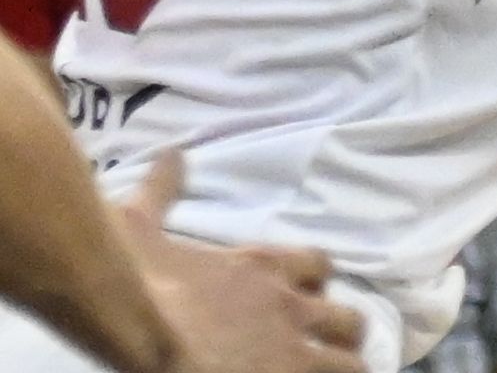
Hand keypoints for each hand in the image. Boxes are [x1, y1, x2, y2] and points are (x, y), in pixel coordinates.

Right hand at [121, 157, 367, 372]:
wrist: (137, 326)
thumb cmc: (138, 277)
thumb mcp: (144, 222)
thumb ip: (164, 190)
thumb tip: (172, 154)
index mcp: (263, 267)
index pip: (320, 265)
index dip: (316, 282)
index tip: (305, 296)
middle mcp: (289, 309)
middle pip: (349, 321)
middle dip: (341, 336)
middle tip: (326, 351)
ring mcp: (290, 356)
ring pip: (349, 367)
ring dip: (338, 370)